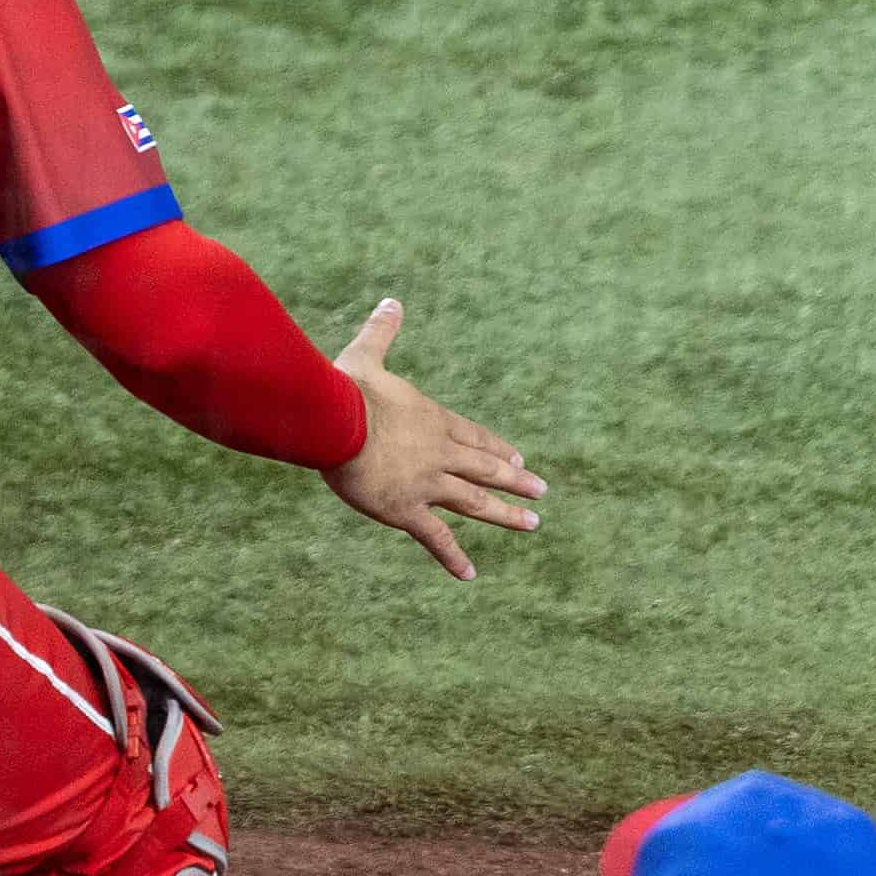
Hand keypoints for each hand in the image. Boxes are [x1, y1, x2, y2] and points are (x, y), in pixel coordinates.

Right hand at [316, 297, 540, 579]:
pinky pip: (436, 537)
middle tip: (541, 491)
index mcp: (432, 419)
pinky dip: (453, 557)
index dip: (496, 447)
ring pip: (475, 502)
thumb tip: (392, 301)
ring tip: (532, 524)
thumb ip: (382, 332)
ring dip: (505, 514)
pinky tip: (469, 574)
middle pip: (486, 468)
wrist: (334, 423)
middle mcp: (439, 453)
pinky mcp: (407, 509)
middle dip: (515, 480)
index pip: (473, 436)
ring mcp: (427, 483)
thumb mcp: (365, 356)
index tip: (518, 458)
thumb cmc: (345, 389)